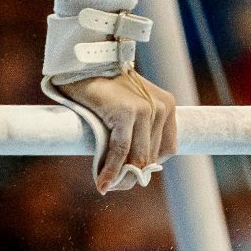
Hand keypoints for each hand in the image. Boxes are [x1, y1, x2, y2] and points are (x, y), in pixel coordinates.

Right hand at [57, 71, 177, 193]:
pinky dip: (111, 171)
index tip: (130, 174)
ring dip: (121, 177)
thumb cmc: (104, 88)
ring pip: (137, 157)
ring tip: (106, 185)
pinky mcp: (127, 113)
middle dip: (132, 175)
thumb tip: (136, 171)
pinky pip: (121, 151)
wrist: (84, 64)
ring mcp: (146, 109)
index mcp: (166, 105)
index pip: (166, 149)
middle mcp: (161, 107)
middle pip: (151, 156)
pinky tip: (101, 182)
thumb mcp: (130, 107)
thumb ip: (138, 132)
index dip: (148, 166)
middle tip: (113, 185)